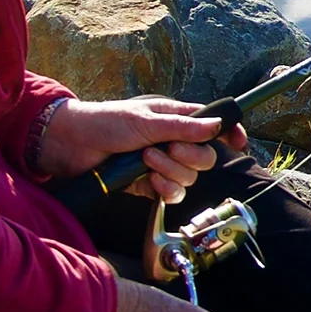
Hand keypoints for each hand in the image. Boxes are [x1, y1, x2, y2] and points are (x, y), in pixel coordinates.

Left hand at [34, 96, 247, 203]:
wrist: (72, 145)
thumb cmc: (106, 122)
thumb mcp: (145, 120)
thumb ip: (182, 127)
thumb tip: (216, 127)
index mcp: (175, 118)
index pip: (212, 125)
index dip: (229, 132)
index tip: (239, 142)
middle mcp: (173, 141)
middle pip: (205, 157)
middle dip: (189, 156)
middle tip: (165, 148)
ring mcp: (161, 164)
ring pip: (189, 178)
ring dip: (169, 170)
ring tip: (144, 159)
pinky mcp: (149, 184)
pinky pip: (172, 193)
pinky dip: (164, 188)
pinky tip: (149, 180)